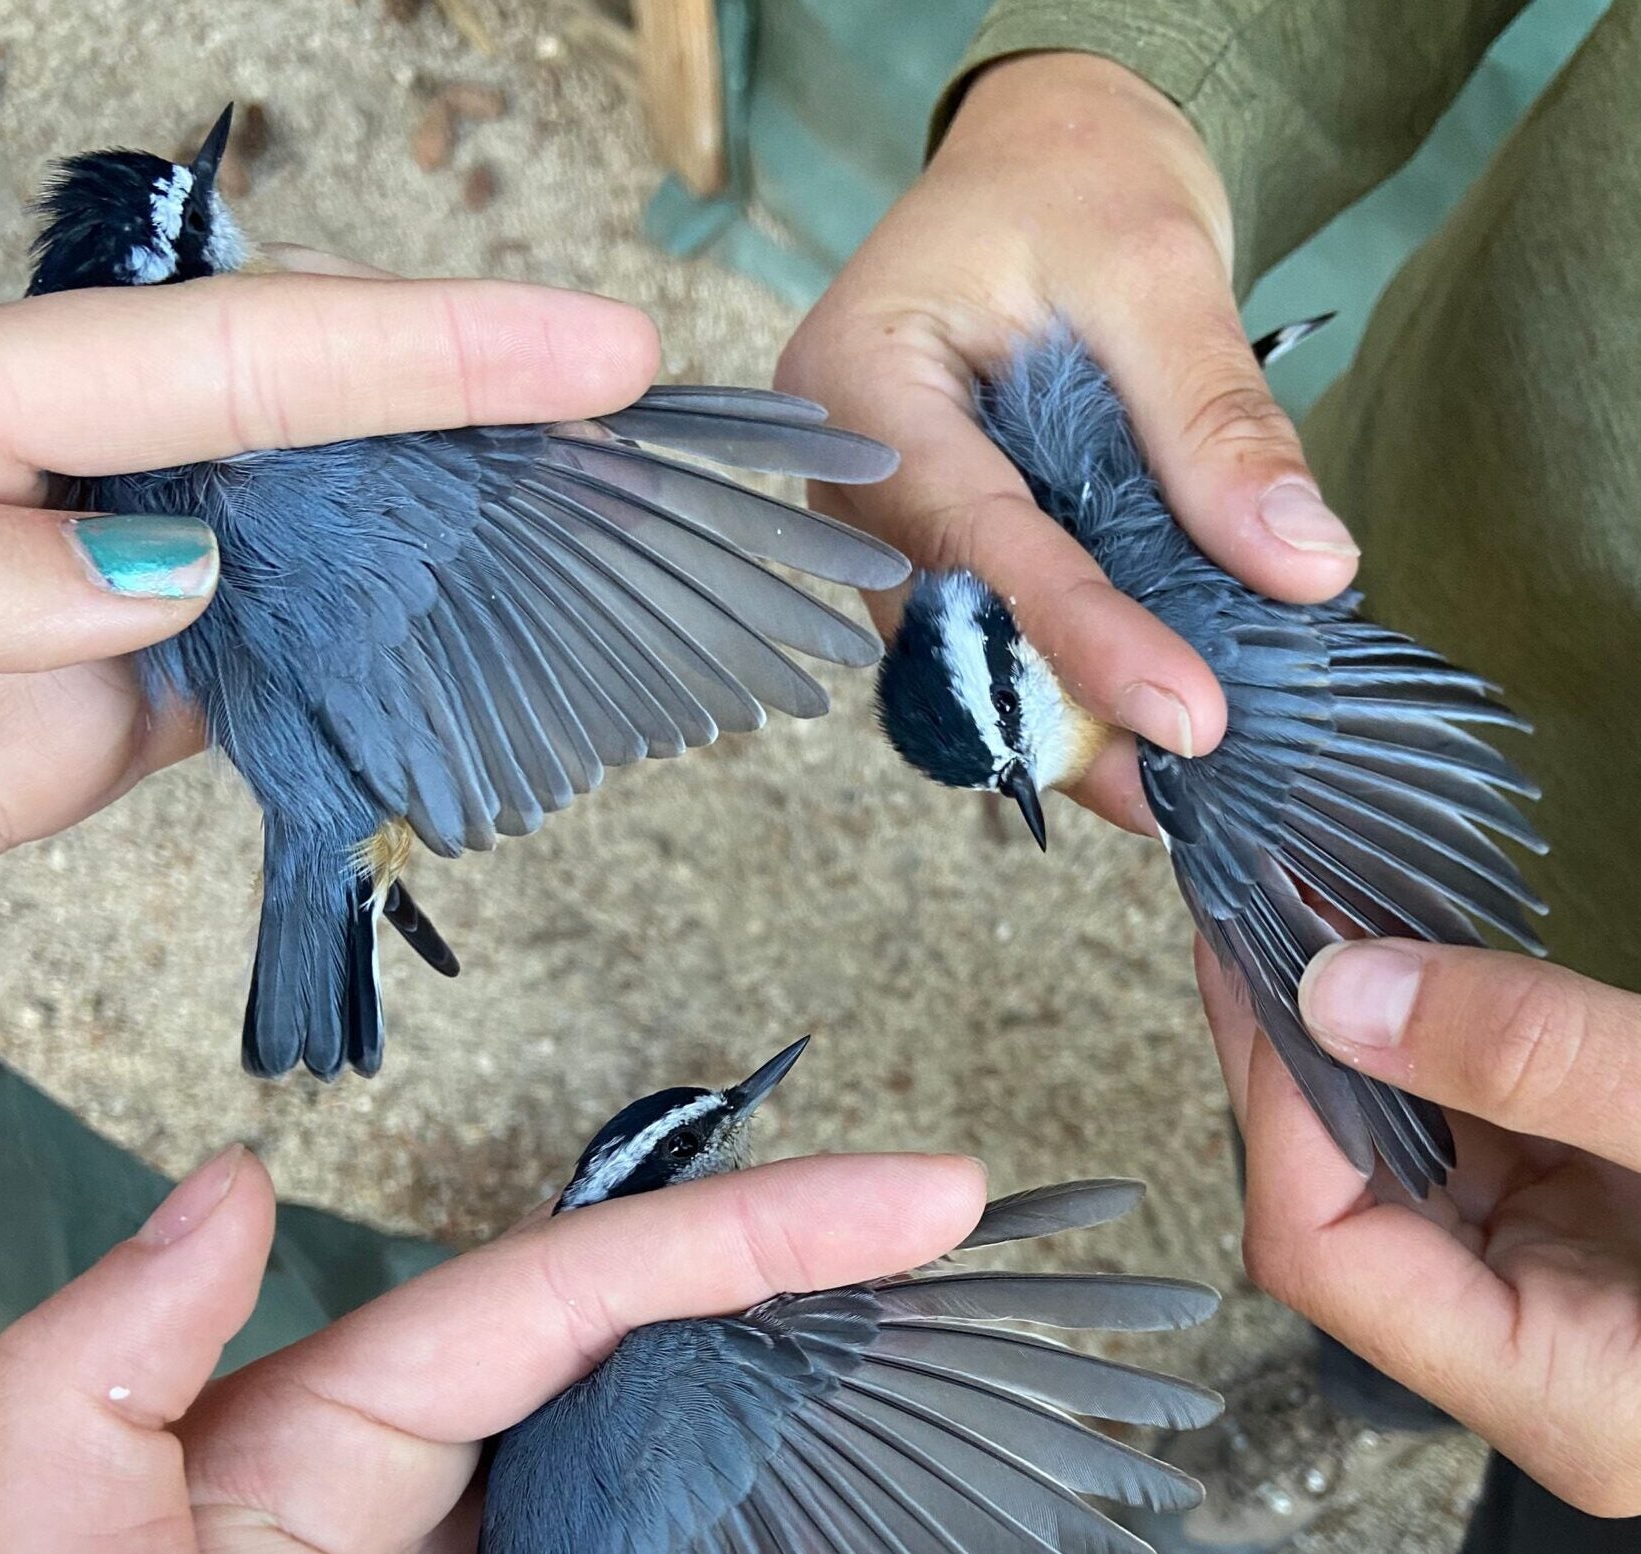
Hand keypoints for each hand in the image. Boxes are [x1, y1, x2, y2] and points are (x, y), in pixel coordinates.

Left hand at [0, 264, 658, 887]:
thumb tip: (174, 576)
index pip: (250, 354)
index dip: (434, 347)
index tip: (599, 350)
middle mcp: (84, 474)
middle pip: (314, 410)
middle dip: (482, 397)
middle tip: (647, 415)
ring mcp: (121, 590)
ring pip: (321, 536)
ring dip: (455, 527)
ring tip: (602, 520)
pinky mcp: (135, 697)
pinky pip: (286, 662)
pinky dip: (379, 664)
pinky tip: (470, 656)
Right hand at [776, 51, 1359, 831]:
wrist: (1049, 165)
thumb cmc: (1080, 186)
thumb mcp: (1162, 270)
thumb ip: (1219, 422)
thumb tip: (1306, 571)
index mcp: (856, 383)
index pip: (973, 539)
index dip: (1080, 637)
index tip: (1188, 719)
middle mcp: (844, 476)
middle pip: (952, 628)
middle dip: (1066, 713)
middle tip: (1181, 789)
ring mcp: (876, 528)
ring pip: (966, 658)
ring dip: (1065, 719)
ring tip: (1172, 782)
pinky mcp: (930, 555)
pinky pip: (988, 640)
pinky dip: (1064, 682)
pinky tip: (1141, 724)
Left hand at [1202, 937, 1640, 1515]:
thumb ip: (1538, 1064)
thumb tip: (1341, 988)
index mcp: (1555, 1398)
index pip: (1320, 1256)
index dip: (1278, 1110)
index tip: (1270, 973)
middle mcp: (1531, 1362)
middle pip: (1338, 1208)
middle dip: (1289, 1056)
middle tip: (1252, 908)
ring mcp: (1557, 1296)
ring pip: (1398, 1166)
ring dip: (1353, 1039)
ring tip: (1312, 907)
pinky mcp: (1589, 1234)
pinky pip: (1474, 1142)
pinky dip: (1434, 1048)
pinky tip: (1409, 957)